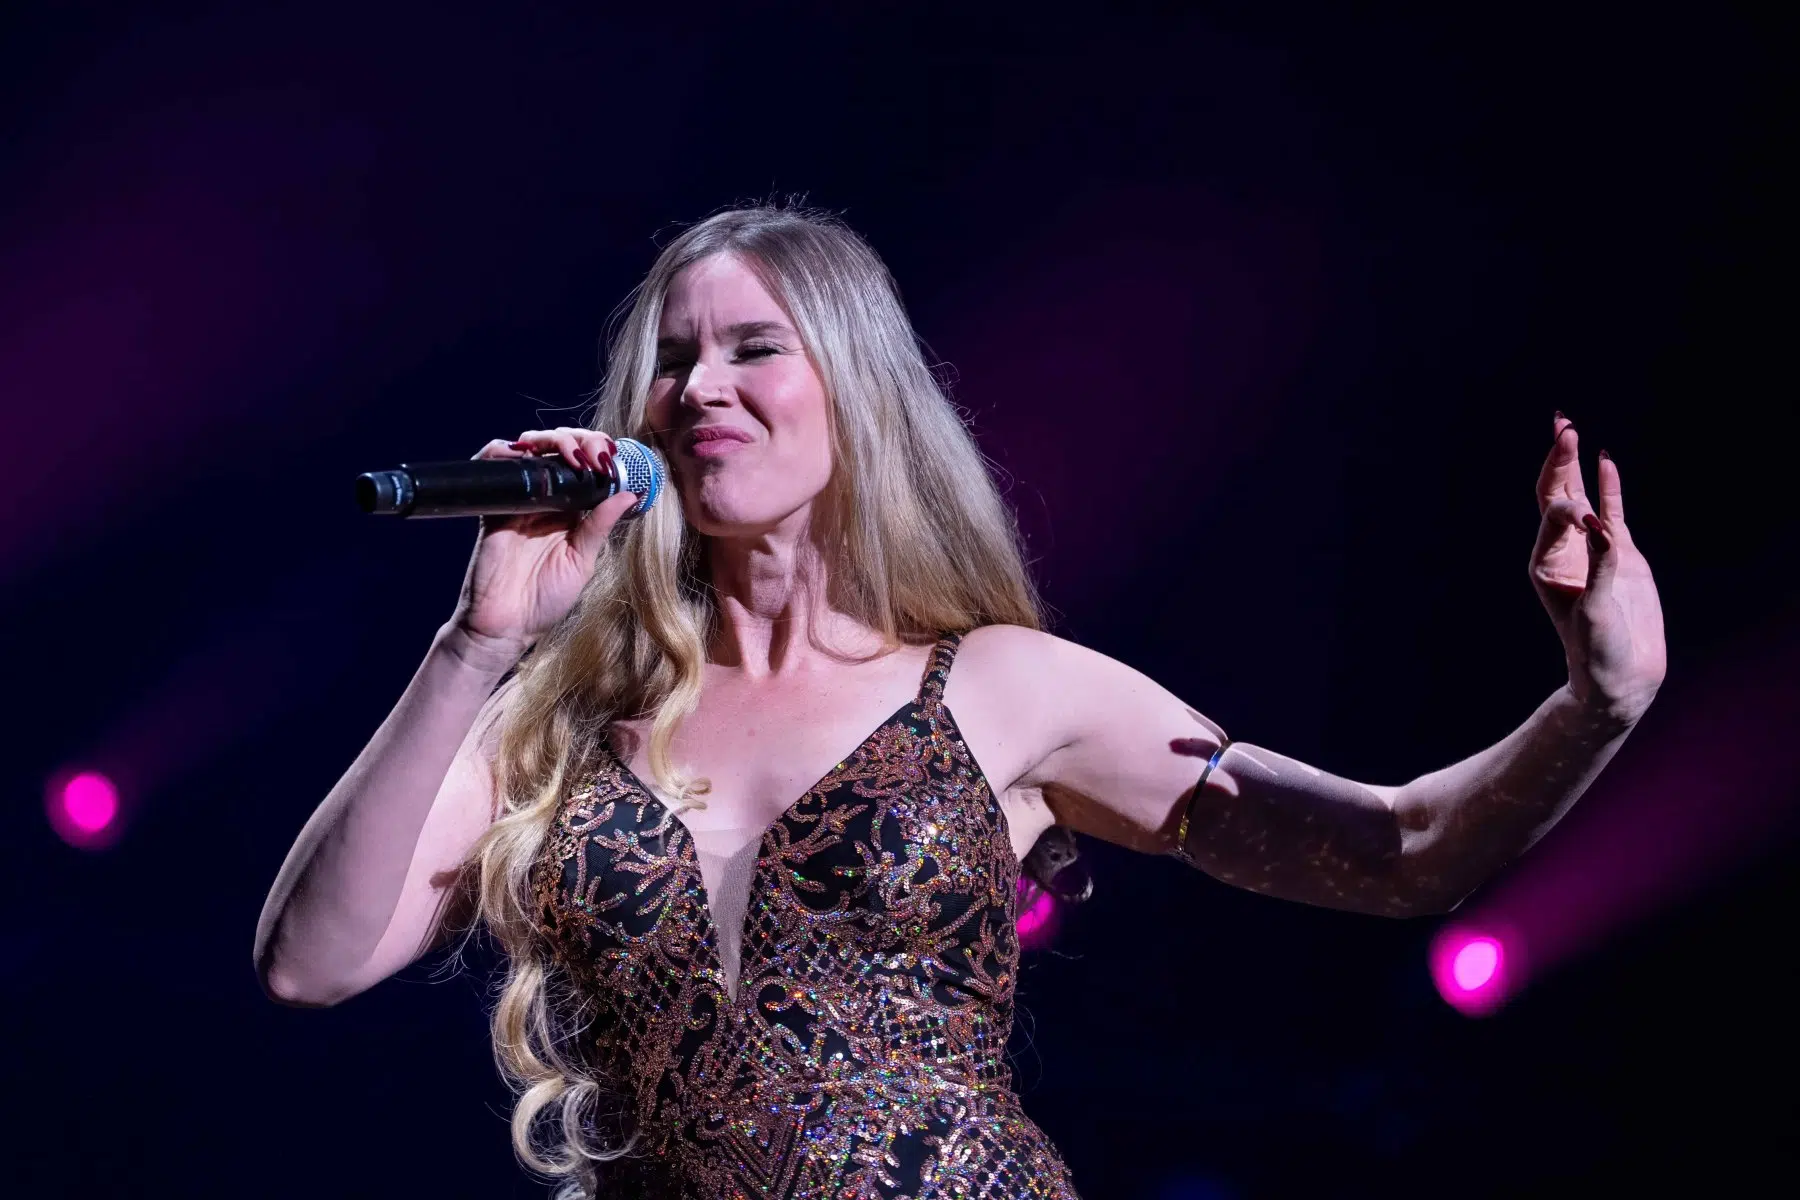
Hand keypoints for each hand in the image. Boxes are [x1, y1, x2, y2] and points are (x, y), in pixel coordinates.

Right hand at [448, 427, 641, 653]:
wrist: (505, 626)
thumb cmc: (544, 600)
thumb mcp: (582, 561)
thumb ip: (599, 526)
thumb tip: (629, 493)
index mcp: (572, 511)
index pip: (587, 466)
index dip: (600, 453)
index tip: (614, 458)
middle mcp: (546, 499)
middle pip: (561, 449)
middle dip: (581, 440)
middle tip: (596, 454)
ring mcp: (519, 499)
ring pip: (530, 448)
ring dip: (551, 439)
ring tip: (570, 453)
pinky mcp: (493, 505)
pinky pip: (492, 466)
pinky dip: (503, 450)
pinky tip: (524, 453)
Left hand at [1529, 414, 1666, 723]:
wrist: (1619, 677)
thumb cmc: (1598, 651)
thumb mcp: (1596, 611)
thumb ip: (1601, 567)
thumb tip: (1603, 525)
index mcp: (1546, 564)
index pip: (1553, 518)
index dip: (1569, 506)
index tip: (1590, 518)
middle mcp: (1563, 552)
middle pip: (1555, 495)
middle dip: (1558, 459)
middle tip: (1562, 423)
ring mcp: (1591, 550)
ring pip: (1579, 497)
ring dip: (1574, 464)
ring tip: (1569, 428)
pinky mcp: (1620, 555)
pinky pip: (1612, 512)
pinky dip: (1609, 487)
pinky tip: (1606, 460)